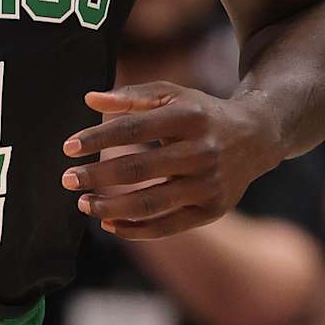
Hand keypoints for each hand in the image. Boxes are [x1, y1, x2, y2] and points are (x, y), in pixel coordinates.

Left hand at [61, 82, 281, 239]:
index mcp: (188, 118)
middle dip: (97, 176)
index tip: (68, 147)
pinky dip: (136, 229)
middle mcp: (201, 152)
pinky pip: (168, 226)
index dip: (98, 139)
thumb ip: (132, 95)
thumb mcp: (173, 95)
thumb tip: (89, 99)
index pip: (133, 129)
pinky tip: (109, 224)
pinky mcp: (212, 210)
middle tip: (68, 180)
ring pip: (151, 203)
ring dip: (111, 207)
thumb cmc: (201, 113)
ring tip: (84, 204)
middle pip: (139, 169)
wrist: (256, 138)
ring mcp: (208, 185)